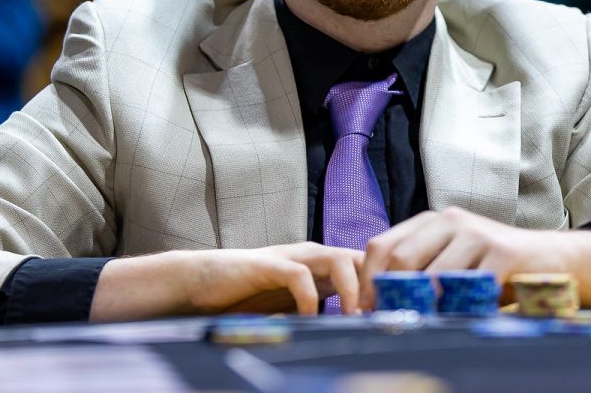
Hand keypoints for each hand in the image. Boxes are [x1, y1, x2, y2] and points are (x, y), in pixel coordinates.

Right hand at [89, 243, 363, 321]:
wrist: (198, 283)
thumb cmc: (243, 297)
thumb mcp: (289, 308)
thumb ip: (316, 313)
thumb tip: (352, 334)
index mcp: (319, 267)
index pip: (364, 265)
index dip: (382, 286)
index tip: (391, 316)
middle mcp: (309, 256)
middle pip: (360, 256)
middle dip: (376, 283)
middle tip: (383, 315)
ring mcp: (289, 257)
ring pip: (337, 258)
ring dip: (352, 287)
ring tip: (356, 315)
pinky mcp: (267, 264)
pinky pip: (298, 274)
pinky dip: (310, 295)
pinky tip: (311, 315)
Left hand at [357, 207, 590, 309]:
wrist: (554, 257)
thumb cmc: (494, 265)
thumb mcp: (452, 259)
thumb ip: (420, 270)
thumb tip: (374, 303)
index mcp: (431, 220)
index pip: (382, 246)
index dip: (366, 281)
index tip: (360, 313)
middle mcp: (450, 220)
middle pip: (401, 260)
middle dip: (389, 298)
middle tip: (387, 326)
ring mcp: (478, 233)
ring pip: (433, 277)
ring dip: (424, 309)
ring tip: (420, 328)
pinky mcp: (503, 252)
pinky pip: (471, 287)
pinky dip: (460, 310)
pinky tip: (458, 322)